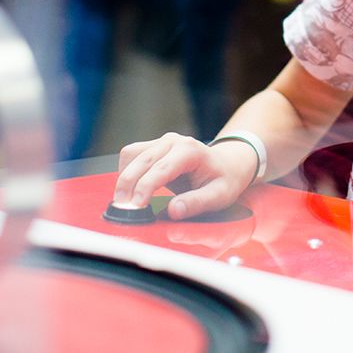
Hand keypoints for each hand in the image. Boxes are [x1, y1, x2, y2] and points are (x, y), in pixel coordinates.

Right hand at [114, 132, 257, 219]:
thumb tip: (174, 211)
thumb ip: (197, 203)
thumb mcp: (220, 196)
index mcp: (190, 150)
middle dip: (128, 185)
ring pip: (131, 155)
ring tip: (125, 202)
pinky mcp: (153, 146)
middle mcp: (173, 141)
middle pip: (141, 160)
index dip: (145, 187)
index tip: (136, 206)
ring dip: (124, 178)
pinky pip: (131, 156)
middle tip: (123, 209)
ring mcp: (162, 141)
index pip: (161, 168)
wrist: (228, 164)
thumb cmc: (225, 180)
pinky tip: (131, 190)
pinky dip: (126, 172)